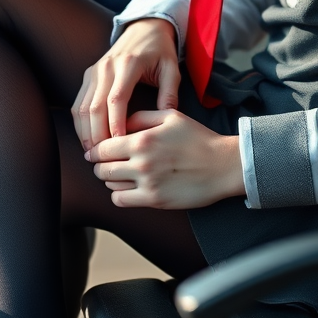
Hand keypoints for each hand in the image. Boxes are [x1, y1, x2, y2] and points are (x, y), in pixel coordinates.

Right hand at [71, 18, 179, 150]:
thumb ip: (170, 94)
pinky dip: (80, 123)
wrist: (144, 28)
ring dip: (85, 132)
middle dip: (97, 135)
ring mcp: (95, 70)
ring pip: (82, 107)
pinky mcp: (89, 74)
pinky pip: (79, 102)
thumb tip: (167, 118)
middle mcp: (107, 67)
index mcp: (128, 64)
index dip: (115, 124)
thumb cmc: (160, 50)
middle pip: (94, 107)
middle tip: (103, 157)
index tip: (119, 145)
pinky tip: (87, 139)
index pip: (116, 100)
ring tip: (94, 153)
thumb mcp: (172, 69)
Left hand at [86, 110, 244, 208]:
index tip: (95, 151)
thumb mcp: (170, 117)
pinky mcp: (155, 200)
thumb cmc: (198, 138)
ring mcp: (147, 183)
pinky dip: (119, 195)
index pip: (103, 147)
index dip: (95, 150)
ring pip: (109, 185)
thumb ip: (141, 117)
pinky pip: (121, 201)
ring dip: (109, 180)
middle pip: (101, 168)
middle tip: (103, 164)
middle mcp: (141, 162)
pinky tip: (127, 188)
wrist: (223, 165)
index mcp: (143, 140)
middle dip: (98, 165)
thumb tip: (119, 124)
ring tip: (117, 174)